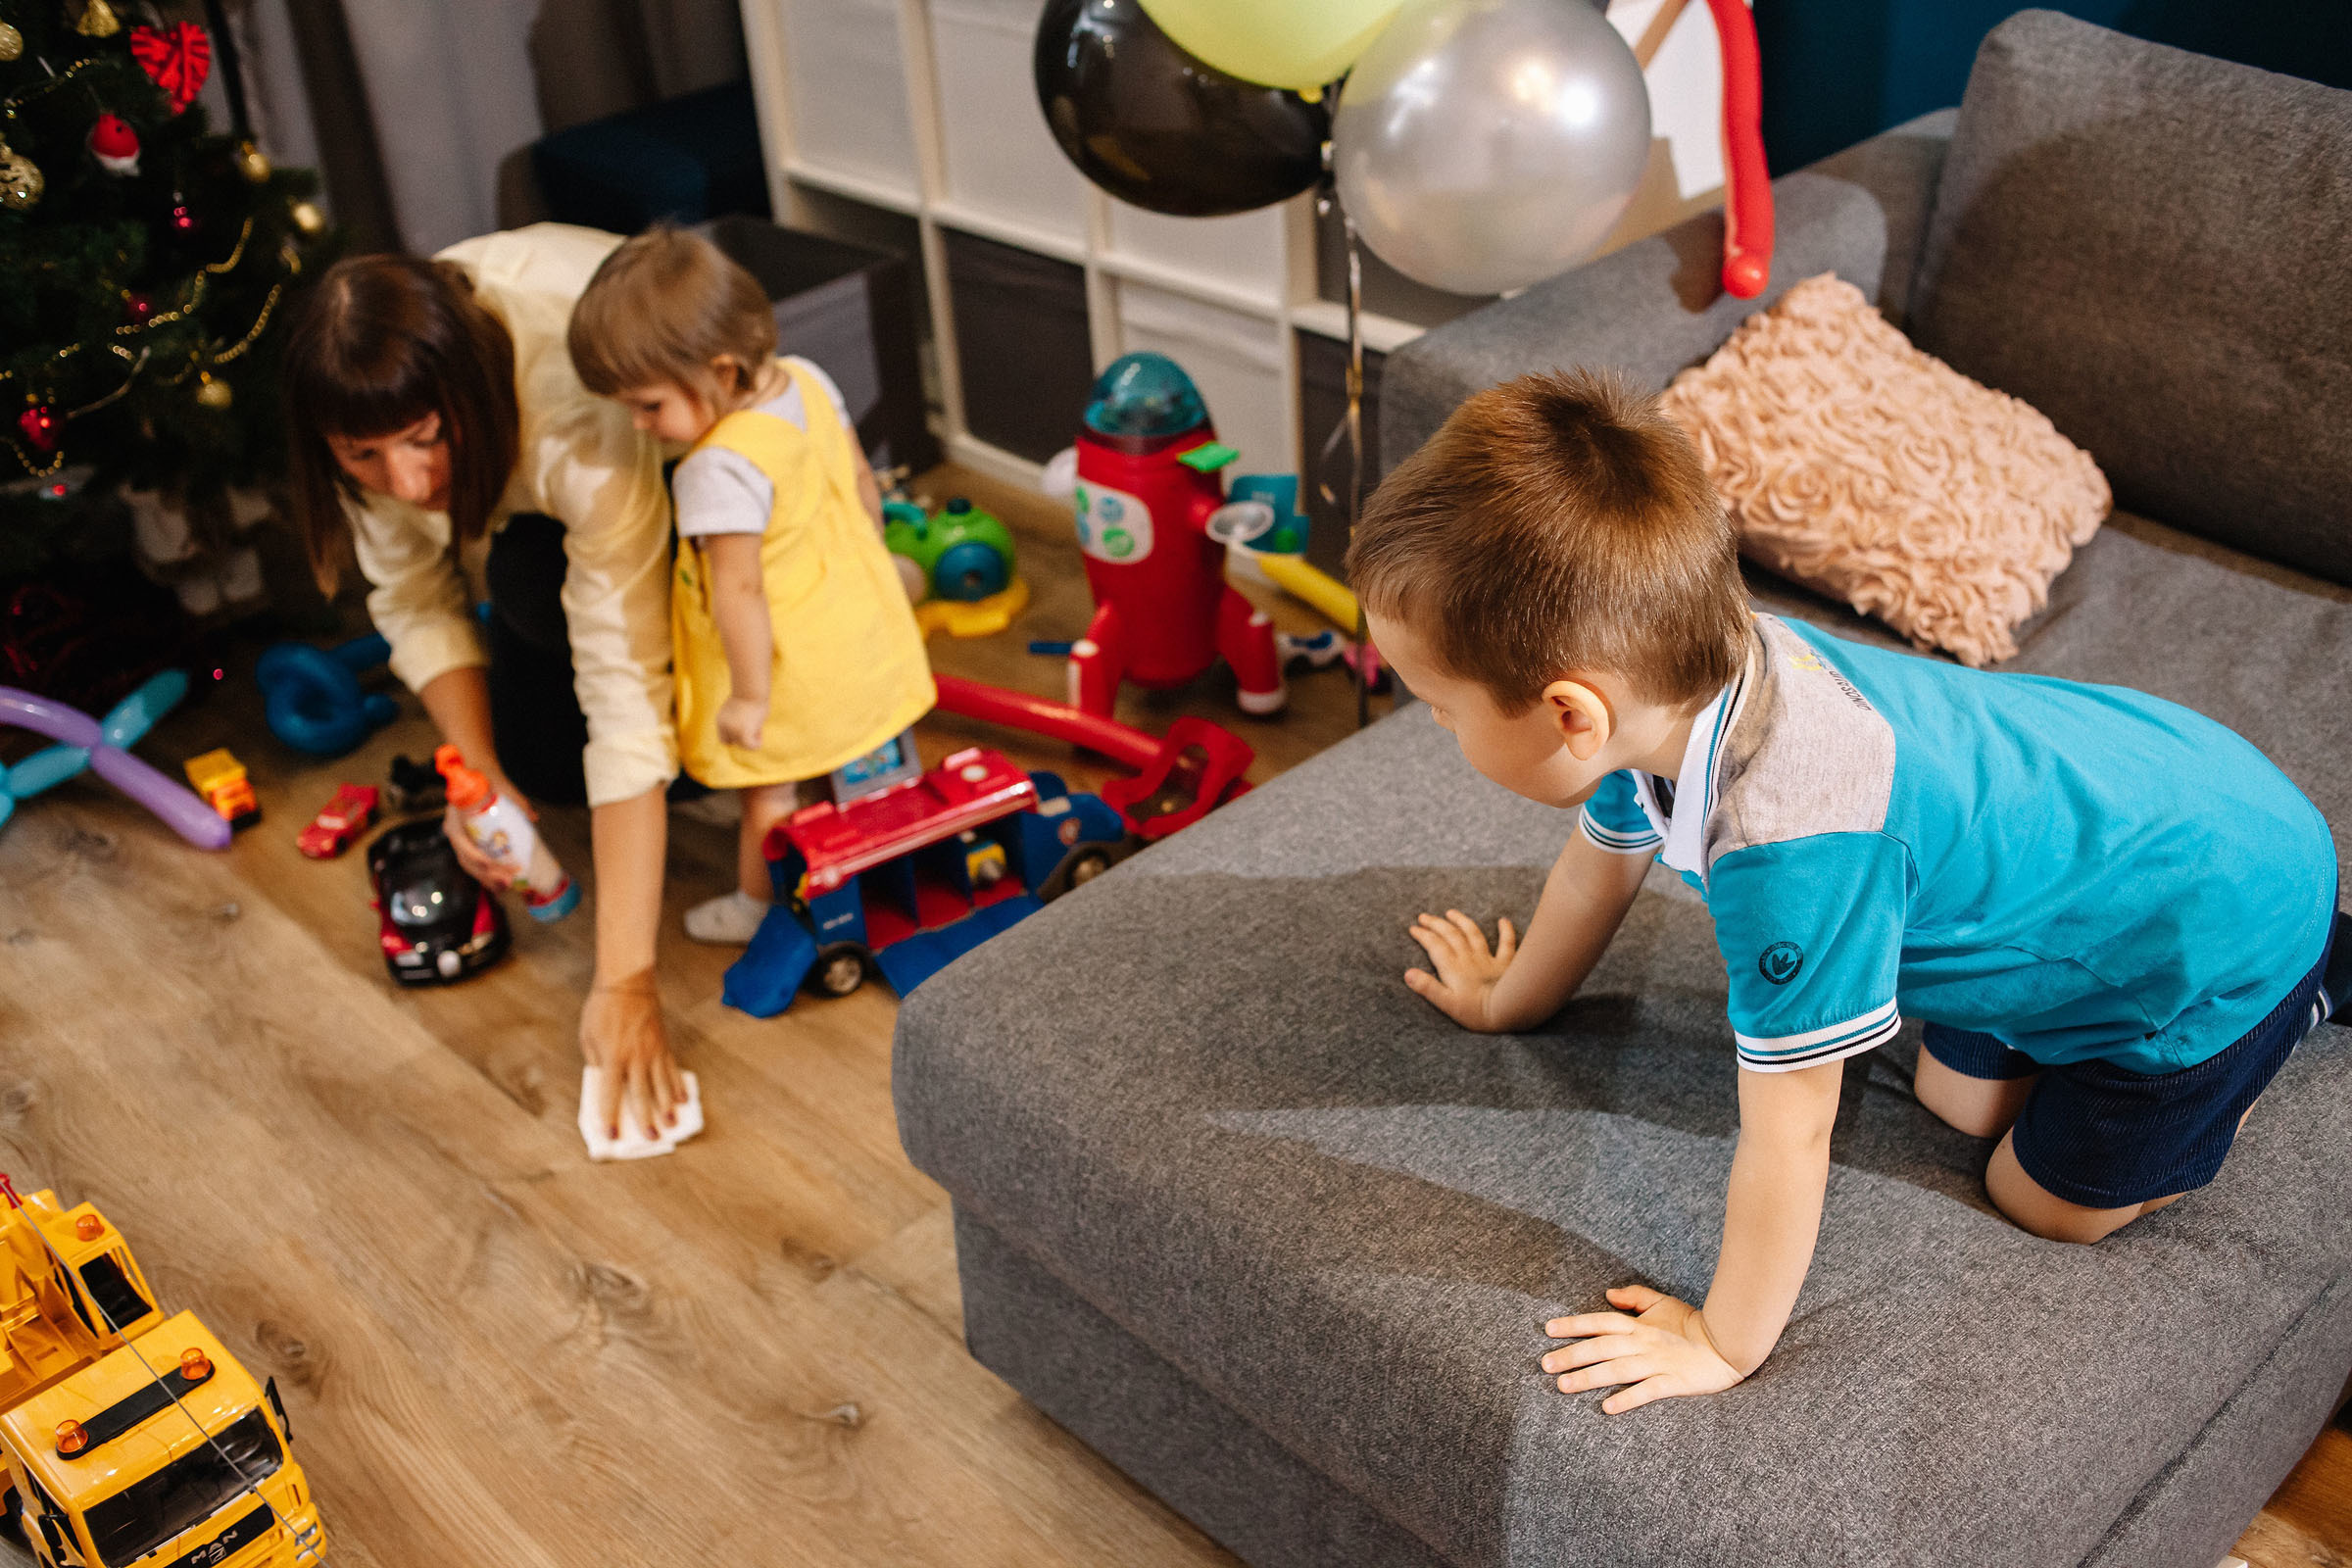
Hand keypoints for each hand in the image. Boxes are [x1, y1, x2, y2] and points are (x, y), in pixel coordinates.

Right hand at [443, 776, 533, 891]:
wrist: (475, 775)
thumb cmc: (486, 780)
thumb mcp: (501, 786)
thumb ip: (516, 800)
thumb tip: (533, 818)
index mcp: (455, 818)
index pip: (462, 844)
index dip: (478, 857)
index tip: (493, 864)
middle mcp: (454, 831)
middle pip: (467, 860)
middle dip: (487, 874)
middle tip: (508, 881)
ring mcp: (459, 839)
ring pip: (469, 866)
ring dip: (487, 879)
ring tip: (506, 887)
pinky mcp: (467, 844)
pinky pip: (473, 863)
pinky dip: (486, 874)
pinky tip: (500, 884)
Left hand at [580, 969, 687, 1139]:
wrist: (628, 983)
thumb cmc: (602, 1009)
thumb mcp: (588, 1036)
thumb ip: (596, 1062)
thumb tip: (604, 1082)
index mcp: (613, 1056)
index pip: (610, 1093)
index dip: (609, 1115)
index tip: (610, 1134)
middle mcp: (636, 1057)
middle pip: (641, 1094)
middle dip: (646, 1118)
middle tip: (651, 1138)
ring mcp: (653, 1051)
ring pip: (662, 1085)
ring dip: (666, 1107)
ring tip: (672, 1124)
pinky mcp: (663, 1045)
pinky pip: (672, 1069)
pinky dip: (677, 1085)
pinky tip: (682, 1099)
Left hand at [716, 694, 765, 750]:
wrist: (751, 688)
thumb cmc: (750, 693)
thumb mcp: (742, 707)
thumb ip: (741, 719)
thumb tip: (749, 729)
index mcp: (721, 720)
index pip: (725, 737)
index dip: (736, 735)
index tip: (746, 724)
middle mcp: (724, 726)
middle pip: (732, 742)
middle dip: (742, 737)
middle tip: (753, 725)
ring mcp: (733, 730)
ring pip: (743, 744)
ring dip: (752, 737)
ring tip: (758, 724)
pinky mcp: (743, 732)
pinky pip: (751, 746)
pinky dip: (757, 743)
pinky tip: (761, 733)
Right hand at [1403, 910, 1516, 1029]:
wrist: (1508, 1011)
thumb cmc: (1477, 1012)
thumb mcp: (1447, 1004)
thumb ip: (1428, 987)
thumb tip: (1408, 973)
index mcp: (1453, 968)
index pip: (1435, 946)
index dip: (1423, 935)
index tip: (1413, 928)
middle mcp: (1469, 959)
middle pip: (1451, 935)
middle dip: (1436, 924)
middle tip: (1424, 916)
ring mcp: (1488, 960)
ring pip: (1473, 934)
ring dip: (1461, 921)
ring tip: (1451, 912)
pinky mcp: (1506, 964)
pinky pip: (1507, 943)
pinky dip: (1506, 931)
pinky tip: (1503, 921)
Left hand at [1542, 1286, 1745, 1413]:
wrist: (1728, 1343)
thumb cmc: (1693, 1323)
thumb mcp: (1663, 1302)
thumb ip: (1635, 1297)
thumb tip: (1608, 1293)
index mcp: (1639, 1325)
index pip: (1599, 1322)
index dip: (1573, 1324)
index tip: (1548, 1330)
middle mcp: (1642, 1343)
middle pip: (1601, 1347)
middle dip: (1571, 1355)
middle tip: (1545, 1365)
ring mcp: (1657, 1363)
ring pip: (1616, 1370)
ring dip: (1588, 1378)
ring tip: (1564, 1386)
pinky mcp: (1673, 1383)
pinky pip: (1646, 1392)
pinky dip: (1626, 1399)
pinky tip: (1606, 1408)